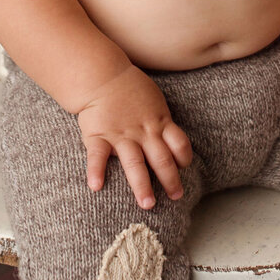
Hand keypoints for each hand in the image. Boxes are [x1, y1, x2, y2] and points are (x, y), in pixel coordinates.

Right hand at [77, 64, 193, 210]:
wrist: (102, 75)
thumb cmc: (129, 88)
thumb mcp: (154, 100)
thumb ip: (160, 120)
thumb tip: (169, 135)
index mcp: (158, 122)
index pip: (179, 143)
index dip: (184, 158)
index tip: (183, 168)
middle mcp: (143, 132)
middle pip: (161, 159)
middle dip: (170, 180)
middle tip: (176, 196)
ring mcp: (121, 135)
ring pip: (134, 163)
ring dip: (141, 185)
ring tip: (147, 204)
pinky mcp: (99, 135)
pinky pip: (98, 156)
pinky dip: (96, 171)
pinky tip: (96, 187)